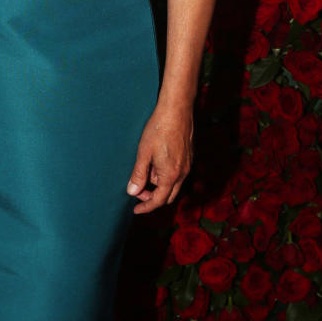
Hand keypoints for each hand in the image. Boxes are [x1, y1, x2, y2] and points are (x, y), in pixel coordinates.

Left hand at [126, 100, 192, 214]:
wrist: (177, 110)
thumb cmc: (159, 129)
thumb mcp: (143, 153)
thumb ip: (138, 174)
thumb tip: (132, 192)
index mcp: (170, 175)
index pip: (159, 200)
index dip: (146, 207)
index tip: (136, 210)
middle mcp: (182, 173)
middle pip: (168, 196)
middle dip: (153, 197)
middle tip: (138, 190)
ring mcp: (187, 165)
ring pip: (173, 184)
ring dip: (159, 184)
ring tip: (145, 169)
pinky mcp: (189, 157)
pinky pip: (177, 174)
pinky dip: (166, 175)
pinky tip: (156, 162)